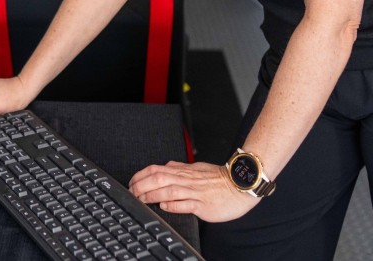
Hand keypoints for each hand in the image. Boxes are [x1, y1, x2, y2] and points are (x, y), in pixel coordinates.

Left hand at [128, 161, 259, 222]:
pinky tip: (164, 206)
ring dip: (152, 195)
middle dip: (141, 185)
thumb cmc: (219, 179)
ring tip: (142, 199)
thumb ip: (180, 168)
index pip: (156, 169)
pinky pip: (185, 204)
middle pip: (158, 178)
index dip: (141, 175)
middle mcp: (186, 180)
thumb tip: (166, 165)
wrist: (240, 185)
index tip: (131, 182)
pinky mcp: (203, 205)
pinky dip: (173, 205)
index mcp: (183, 171)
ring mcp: (194, 192)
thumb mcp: (197, 168)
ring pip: (168, 190)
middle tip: (131, 192)